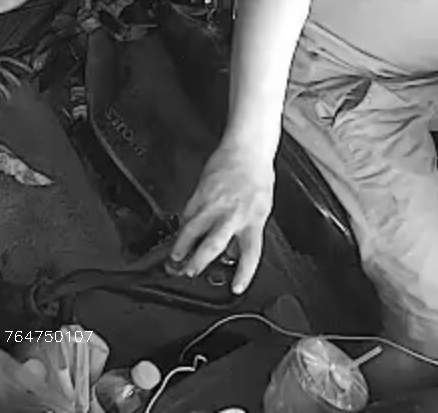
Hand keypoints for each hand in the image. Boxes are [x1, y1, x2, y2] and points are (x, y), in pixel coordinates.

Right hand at [169, 142, 273, 293]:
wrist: (247, 149)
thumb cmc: (257, 178)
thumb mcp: (261, 209)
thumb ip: (248, 231)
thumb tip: (233, 252)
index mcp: (254, 220)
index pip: (250, 254)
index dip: (243, 274)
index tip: (236, 288)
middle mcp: (234, 214)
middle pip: (213, 245)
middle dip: (199, 262)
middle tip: (190, 272)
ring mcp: (215, 203)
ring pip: (193, 230)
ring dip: (182, 246)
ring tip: (175, 257)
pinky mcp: (200, 193)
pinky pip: (188, 213)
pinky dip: (183, 225)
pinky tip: (179, 232)